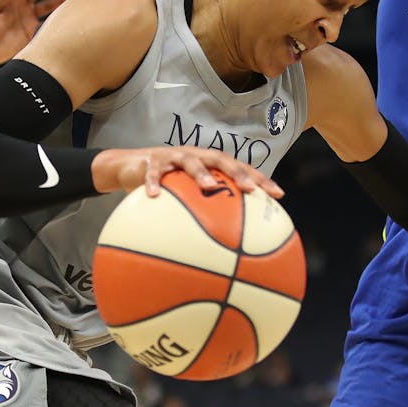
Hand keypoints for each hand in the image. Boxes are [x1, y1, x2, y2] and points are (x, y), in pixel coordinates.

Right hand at [91, 146, 282, 198]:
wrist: (128, 167)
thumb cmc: (166, 186)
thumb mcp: (185, 198)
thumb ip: (205, 214)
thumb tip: (228, 250)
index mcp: (209, 164)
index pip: (240, 168)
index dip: (259, 179)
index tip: (279, 195)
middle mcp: (195, 156)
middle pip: (221, 159)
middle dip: (237, 173)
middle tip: (249, 190)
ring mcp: (172, 157)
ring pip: (189, 161)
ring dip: (200, 173)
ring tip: (208, 187)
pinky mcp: (149, 162)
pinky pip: (152, 173)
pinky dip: (153, 183)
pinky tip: (153, 196)